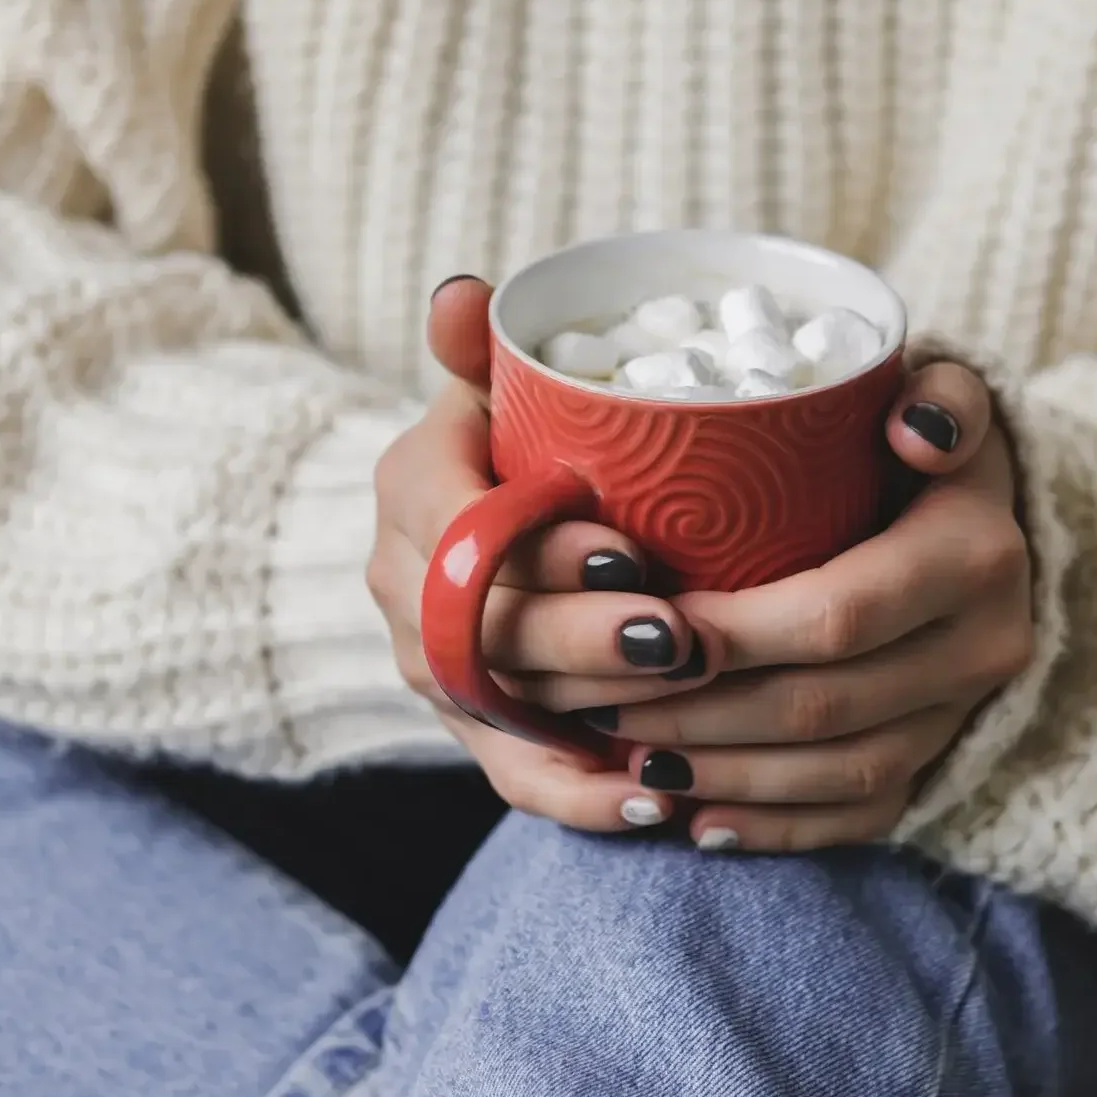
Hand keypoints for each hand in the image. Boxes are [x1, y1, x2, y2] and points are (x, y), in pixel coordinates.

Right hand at [363, 276, 694, 832]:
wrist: (471, 532)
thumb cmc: (511, 443)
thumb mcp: (494, 386)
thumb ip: (485, 346)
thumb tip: (461, 294)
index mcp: (412, 491)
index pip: (463, 528)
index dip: (542, 547)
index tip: (634, 552)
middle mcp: (405, 587)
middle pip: (488, 628)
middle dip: (589, 639)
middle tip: (686, 638)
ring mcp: (433, 668)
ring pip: (509, 704)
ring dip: (600, 712)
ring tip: (691, 714)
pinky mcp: (473, 730)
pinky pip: (516, 778)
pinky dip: (582, 797)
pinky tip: (655, 801)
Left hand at [516, 363, 1035, 851]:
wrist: (996, 524)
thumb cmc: (919, 446)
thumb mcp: (941, 395)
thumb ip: (938, 392)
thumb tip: (913, 427)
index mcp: (973, 554)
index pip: (839, 613)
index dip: (736, 634)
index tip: (645, 624)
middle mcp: (984, 646)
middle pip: (825, 704)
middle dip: (703, 712)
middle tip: (601, 701)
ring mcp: (965, 715)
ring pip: (838, 771)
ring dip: (726, 776)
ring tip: (633, 757)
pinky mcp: (944, 759)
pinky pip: (860, 816)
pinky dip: (776, 828)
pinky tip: (697, 823)